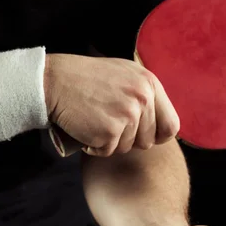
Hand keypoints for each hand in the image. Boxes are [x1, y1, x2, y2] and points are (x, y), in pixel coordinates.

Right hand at [44, 54, 178, 156]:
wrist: (54, 81)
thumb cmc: (84, 78)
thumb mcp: (123, 73)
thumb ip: (144, 92)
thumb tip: (160, 119)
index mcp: (150, 83)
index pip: (171, 125)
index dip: (157, 136)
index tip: (141, 136)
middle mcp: (143, 98)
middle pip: (148, 141)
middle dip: (128, 140)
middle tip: (107, 126)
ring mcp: (127, 115)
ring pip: (127, 147)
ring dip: (109, 143)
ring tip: (93, 123)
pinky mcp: (109, 131)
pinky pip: (107, 151)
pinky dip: (94, 147)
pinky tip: (84, 130)